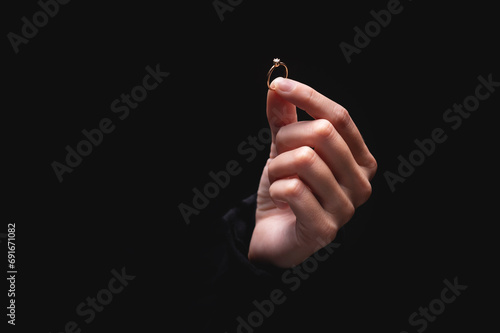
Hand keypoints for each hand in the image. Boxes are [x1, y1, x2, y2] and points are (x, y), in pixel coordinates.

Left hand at [248, 78, 376, 267]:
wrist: (273, 235)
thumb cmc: (286, 191)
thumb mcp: (284, 150)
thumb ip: (284, 120)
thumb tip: (277, 88)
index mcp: (360, 159)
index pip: (339, 117)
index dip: (308, 96)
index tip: (278, 85)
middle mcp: (361, 183)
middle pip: (322, 134)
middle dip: (287, 138)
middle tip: (278, 155)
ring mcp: (346, 208)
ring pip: (305, 159)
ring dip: (278, 166)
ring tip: (279, 179)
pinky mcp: (324, 229)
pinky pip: (293, 189)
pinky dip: (275, 187)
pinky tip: (280, 199)